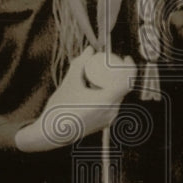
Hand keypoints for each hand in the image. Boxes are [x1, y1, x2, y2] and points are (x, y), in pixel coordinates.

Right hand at [16, 48, 135, 150]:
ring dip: (112, 84)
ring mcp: (109, 119)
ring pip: (117, 96)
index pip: (127, 81)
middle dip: (118, 74)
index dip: (130, 67)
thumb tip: (90, 49)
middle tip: (110, 64)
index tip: (125, 58)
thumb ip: (81, 63)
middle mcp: (111, 111)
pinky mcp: (104, 124)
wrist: (51, 133)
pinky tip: (96, 90)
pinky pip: (111, 105)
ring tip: (100, 76)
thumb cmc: (60, 107)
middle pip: (122, 88)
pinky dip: (107, 95)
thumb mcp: (70, 82)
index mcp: (106, 100)